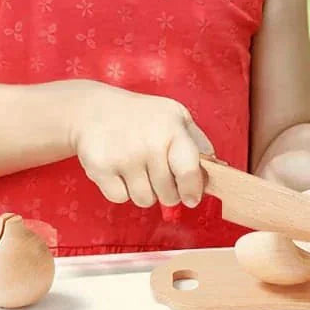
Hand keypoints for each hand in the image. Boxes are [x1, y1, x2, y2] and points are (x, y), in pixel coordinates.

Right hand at [71, 85, 213, 209]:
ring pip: (144, 200)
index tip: (191, 198)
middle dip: (166, 191)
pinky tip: (118, 169)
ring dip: (143, 192)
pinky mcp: (100, 168)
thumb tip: (216, 168)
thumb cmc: (141, 116)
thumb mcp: (174, 116)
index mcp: (172, 128)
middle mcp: (149, 143)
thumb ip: (197, 142)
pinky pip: (120, 198)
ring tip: (136, 169)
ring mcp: (123, 156)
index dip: (192, 190)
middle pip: (168, 194)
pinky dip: (120, 190)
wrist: (93, 109)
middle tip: (157, 173)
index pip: (188, 171)